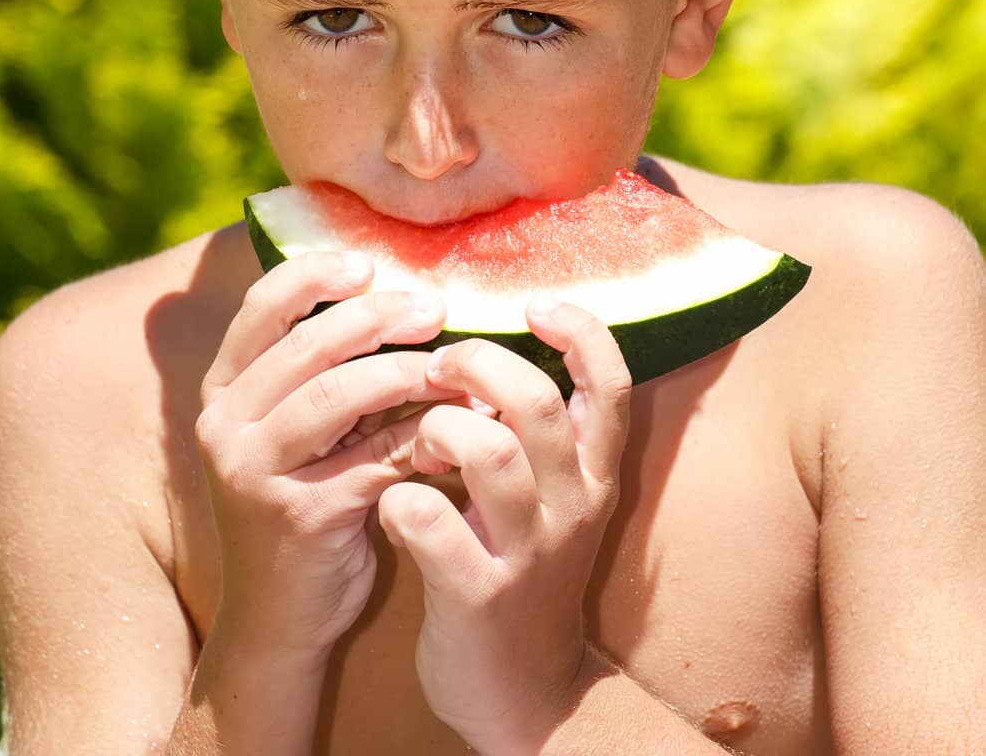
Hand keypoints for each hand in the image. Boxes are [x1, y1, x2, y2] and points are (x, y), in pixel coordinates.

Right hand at [194, 250, 479, 662]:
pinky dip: (423, 432)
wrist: (280, 619)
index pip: (262, 307)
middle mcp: (225, 424)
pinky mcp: (299, 514)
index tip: (370, 262)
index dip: (316, 276)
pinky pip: (373, 456)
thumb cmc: (301, 501)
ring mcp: (255, 471)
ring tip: (452, 364)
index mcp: (223, 390)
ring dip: (405, 371)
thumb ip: (325, 370)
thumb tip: (399, 293)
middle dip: (378, 317)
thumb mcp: (295, 429)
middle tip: (434, 307)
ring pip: (337, 394)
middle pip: (307, 346)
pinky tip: (461, 422)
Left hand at [376, 297, 632, 752]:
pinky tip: (391, 505)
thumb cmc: (525, 572)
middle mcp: (572, 507)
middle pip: (538, 403)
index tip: (532, 304)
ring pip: (489, 452)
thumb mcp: (555, 500)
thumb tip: (486, 350)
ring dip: (437, 428)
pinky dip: (397, 500)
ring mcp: (529, 553)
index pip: (610, 383)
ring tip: (417, 441)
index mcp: (595, 475)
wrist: (527, 697)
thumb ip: (537, 433)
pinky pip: (428, 521)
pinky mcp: (478, 596)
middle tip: (439, 365)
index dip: (578, 331)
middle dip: (479, 365)